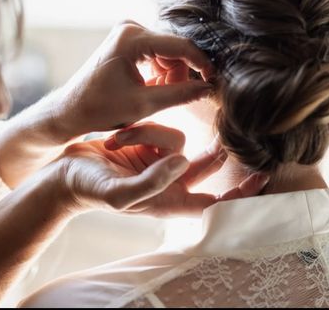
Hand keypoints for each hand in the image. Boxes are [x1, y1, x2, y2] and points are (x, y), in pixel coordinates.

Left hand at [0, 21, 214, 187]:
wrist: (70, 110)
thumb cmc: (99, 109)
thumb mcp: (143, 105)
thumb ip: (179, 94)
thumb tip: (208, 88)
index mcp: (132, 38)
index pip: (180, 46)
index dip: (201, 64)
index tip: (215, 81)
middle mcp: (131, 28)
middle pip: (175, 49)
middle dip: (182, 74)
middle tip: (180, 98)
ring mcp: (129, 34)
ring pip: (169, 54)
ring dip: (172, 76)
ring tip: (161, 96)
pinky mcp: (129, 42)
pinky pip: (158, 55)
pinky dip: (162, 74)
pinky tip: (154, 90)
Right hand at [56, 122, 268, 216]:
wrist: (64, 174)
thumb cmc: (90, 189)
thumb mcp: (119, 193)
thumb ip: (152, 182)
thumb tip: (182, 163)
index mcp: (169, 201)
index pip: (214, 201)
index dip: (240, 193)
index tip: (263, 176)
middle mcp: (170, 181)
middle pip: (208, 167)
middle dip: (217, 152)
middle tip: (239, 135)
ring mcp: (160, 161)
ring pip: (177, 138)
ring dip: (148, 136)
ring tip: (120, 142)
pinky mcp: (150, 143)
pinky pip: (158, 127)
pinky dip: (140, 129)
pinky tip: (118, 136)